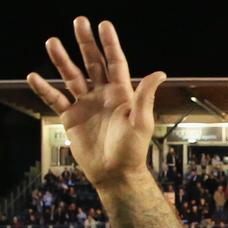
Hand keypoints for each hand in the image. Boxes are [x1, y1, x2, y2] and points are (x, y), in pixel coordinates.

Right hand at [26, 17, 165, 189]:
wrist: (115, 173)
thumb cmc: (132, 150)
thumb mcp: (141, 121)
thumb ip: (146, 96)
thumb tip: (160, 73)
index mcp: (122, 94)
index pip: (115, 63)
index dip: (110, 44)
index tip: (104, 25)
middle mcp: (103, 95)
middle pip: (93, 63)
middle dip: (86, 43)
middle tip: (79, 22)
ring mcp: (86, 105)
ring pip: (71, 76)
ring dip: (62, 60)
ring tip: (52, 42)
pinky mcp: (71, 118)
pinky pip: (55, 99)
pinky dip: (44, 89)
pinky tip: (34, 76)